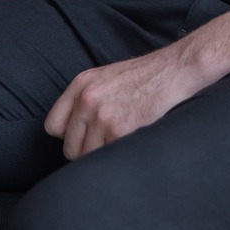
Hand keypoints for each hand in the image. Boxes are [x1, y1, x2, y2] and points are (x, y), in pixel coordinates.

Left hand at [43, 10, 229, 159]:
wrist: (175, 71)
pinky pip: (108, 158)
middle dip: (87, 152)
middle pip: (70, 148)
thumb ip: (85, 100)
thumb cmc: (145, 77)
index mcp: (81, 84)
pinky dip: (119, 156)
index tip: (84, 138)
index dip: (69, 136)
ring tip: (123, 143)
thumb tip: (72, 133)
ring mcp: (103, 115)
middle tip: (109, 144)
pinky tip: (132, 142)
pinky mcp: (120, 130)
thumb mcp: (106, 78)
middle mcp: (87, 99)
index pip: (53, 126)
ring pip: (88, 158)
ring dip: (104, 156)